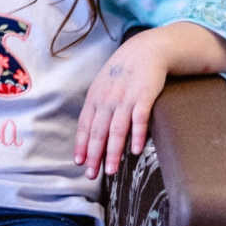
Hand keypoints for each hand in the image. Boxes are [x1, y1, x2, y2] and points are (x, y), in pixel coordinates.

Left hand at [75, 31, 170, 178]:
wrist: (145, 50)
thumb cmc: (123, 73)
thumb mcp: (104, 87)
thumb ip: (98, 107)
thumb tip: (92, 131)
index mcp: (95, 98)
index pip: (85, 125)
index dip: (81, 145)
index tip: (79, 163)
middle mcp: (107, 99)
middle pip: (98, 131)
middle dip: (94, 155)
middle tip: (92, 174)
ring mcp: (125, 98)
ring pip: (116, 129)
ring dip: (113, 151)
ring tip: (111, 170)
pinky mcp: (144, 96)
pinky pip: (139, 118)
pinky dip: (137, 134)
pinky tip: (135, 150)